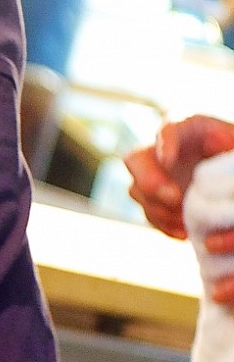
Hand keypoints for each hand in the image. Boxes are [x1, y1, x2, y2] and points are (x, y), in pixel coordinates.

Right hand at [125, 115, 233, 231]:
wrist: (232, 176)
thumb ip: (228, 150)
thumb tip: (208, 164)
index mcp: (189, 130)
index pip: (168, 128)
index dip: (163, 142)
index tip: (168, 160)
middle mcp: (164, 150)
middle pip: (136, 159)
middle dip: (150, 180)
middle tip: (174, 197)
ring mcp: (156, 176)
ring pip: (137, 191)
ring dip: (159, 208)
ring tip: (186, 220)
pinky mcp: (157, 200)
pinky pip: (149, 214)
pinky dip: (164, 225)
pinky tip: (185, 232)